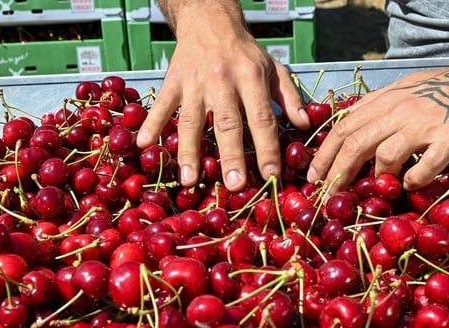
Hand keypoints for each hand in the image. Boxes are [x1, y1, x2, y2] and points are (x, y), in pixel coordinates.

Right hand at [136, 31, 309, 192]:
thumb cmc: (245, 52)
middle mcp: (223, 80)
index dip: (267, 148)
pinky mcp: (172, 81)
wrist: (209, 21)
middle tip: (233, 185)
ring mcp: (195, 82)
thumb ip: (289, 97)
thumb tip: (304, 125)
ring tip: (190, 180)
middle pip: (227, 123)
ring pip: (191, 120)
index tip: (270, 175)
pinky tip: (144, 144)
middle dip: (231, 156)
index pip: (262, 118)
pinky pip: (161, 105)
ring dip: (189, 151)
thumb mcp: (273, 68)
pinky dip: (152, 124)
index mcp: (251, 78)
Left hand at [307, 64, 448, 192]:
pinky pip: (425, 165)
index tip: (314, 175)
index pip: (345, 126)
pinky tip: (412, 186)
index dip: (326, 152)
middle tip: (326, 194)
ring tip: (373, 193)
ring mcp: (424, 124)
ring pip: (385, 155)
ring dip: (376, 178)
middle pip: (355, 142)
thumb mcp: (409, 91)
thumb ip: (382, 109)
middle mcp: (400, 110)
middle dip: (336, 172)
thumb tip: (355, 129)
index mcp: (388, 100)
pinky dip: (414, 179)